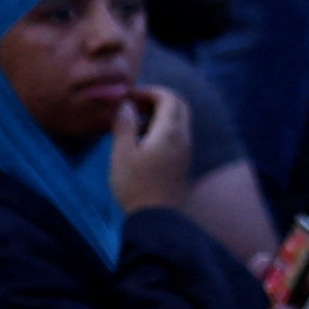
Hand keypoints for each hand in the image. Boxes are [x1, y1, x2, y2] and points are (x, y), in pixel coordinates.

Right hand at [110, 83, 195, 217]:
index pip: (169, 97)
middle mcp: (183, 137)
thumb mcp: (123, 154)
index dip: (150, 91)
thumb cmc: (135, 185)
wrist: (155, 217)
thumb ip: (125, 126)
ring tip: (134, 122)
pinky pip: (176, 134)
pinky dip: (162, 128)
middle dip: (157, 99)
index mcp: (170, 131)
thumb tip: (126, 105)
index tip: (129, 96)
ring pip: (179, 120)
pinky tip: (142, 141)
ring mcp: (185, 150)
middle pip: (178, 105)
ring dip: (159, 114)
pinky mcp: (182, 161)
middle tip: (133, 105)